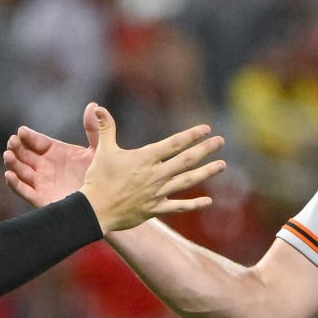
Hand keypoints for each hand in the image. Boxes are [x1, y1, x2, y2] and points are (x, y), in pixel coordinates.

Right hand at [6, 103, 223, 233]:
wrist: (95, 210)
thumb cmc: (98, 180)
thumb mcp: (102, 151)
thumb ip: (105, 128)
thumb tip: (98, 107)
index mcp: (146, 158)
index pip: (174, 143)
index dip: (192, 135)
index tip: (206, 129)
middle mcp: (156, 174)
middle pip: (187, 160)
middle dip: (205, 150)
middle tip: (220, 142)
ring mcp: (157, 193)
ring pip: (188, 181)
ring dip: (206, 172)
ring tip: (222, 165)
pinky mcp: (155, 209)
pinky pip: (178, 207)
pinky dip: (194, 204)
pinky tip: (208, 201)